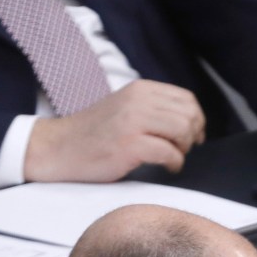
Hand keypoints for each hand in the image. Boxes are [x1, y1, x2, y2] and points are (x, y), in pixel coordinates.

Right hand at [24, 81, 206, 182]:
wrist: (59, 147)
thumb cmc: (97, 134)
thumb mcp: (127, 108)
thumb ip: (154, 109)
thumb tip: (193, 121)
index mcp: (140, 89)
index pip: (187, 99)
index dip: (197, 120)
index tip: (193, 137)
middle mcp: (138, 100)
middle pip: (189, 116)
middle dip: (191, 137)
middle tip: (179, 149)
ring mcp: (133, 121)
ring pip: (183, 131)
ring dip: (184, 149)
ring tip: (171, 156)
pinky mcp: (129, 145)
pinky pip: (170, 153)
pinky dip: (174, 163)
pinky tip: (166, 167)